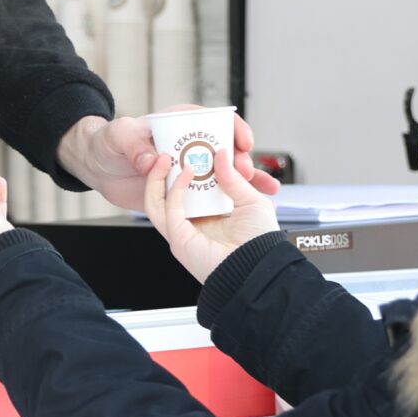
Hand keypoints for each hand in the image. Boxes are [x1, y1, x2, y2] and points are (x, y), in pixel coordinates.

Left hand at [58, 110, 284, 210]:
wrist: (100, 168)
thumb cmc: (108, 142)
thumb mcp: (118, 137)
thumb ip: (134, 145)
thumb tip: (152, 159)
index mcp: (179, 123)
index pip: (214, 120)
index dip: (233, 128)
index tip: (243, 142)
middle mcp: (189, 145)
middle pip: (226, 148)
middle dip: (242, 159)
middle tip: (247, 172)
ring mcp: (190, 168)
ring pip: (226, 173)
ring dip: (249, 180)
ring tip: (268, 188)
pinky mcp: (186, 189)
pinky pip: (213, 193)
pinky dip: (234, 199)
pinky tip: (256, 202)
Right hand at [144, 136, 279, 283]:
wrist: (259, 266)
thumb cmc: (261, 244)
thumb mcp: (252, 202)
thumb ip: (234, 179)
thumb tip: (221, 155)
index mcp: (210, 217)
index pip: (190, 190)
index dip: (187, 169)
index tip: (191, 150)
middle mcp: (193, 225)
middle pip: (167, 194)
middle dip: (166, 171)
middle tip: (172, 150)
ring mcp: (182, 232)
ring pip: (156, 201)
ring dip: (157, 178)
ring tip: (166, 157)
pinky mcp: (178, 237)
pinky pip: (167, 208)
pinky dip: (174, 188)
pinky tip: (187, 172)